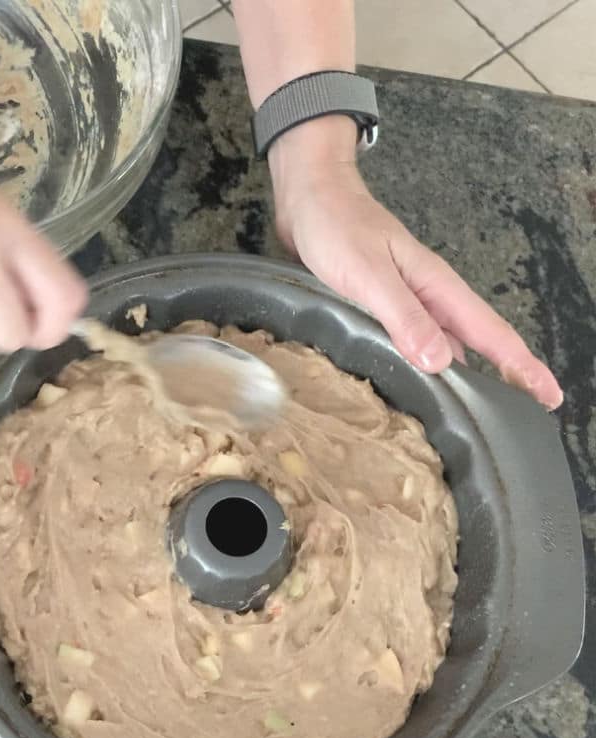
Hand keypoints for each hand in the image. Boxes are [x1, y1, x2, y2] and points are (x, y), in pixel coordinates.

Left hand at [268, 118, 562, 409]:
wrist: (309, 198)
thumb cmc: (337, 228)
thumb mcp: (369, 274)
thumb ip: (403, 315)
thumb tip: (439, 362)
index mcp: (436, 287)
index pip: (491, 332)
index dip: (523, 366)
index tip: (550, 396)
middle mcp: (428, 298)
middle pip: (475, 345)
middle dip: (502, 380)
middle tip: (518, 419)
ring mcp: (405, 304)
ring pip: (443, 347)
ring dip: (460, 380)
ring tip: (472, 418)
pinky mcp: (380, 308)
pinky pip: (411, 344)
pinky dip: (422, 369)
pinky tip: (416, 390)